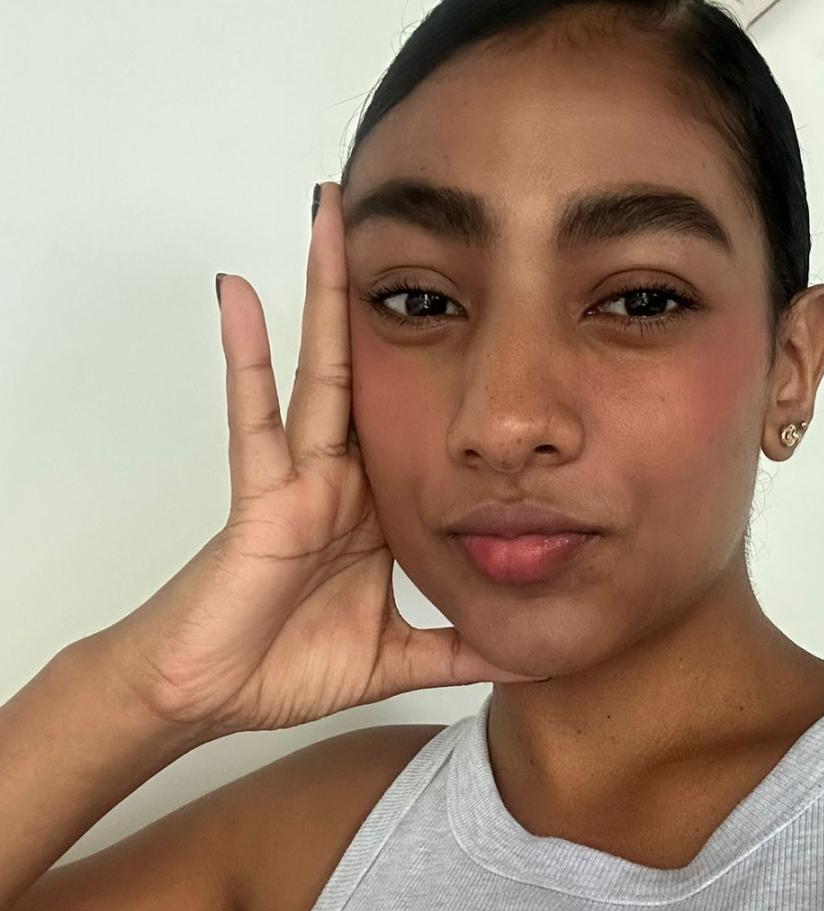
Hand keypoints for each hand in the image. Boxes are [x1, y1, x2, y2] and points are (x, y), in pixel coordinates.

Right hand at [95, 181, 549, 736]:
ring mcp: (298, 481)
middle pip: (372, 375)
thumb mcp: (397, 657)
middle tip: (404, 221)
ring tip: (327, 214)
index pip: (418, 430)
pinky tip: (240, 291)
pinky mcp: (261, 497)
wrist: (211, 696)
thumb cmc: (283, 666)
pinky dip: (244, 354)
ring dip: (323, 294)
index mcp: (375, 511)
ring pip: (318, 372)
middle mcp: (341, 482)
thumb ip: (456, 652)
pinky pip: (253, 417)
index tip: (488, 312)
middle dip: (385, 301)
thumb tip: (524, 659)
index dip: (447, 374)